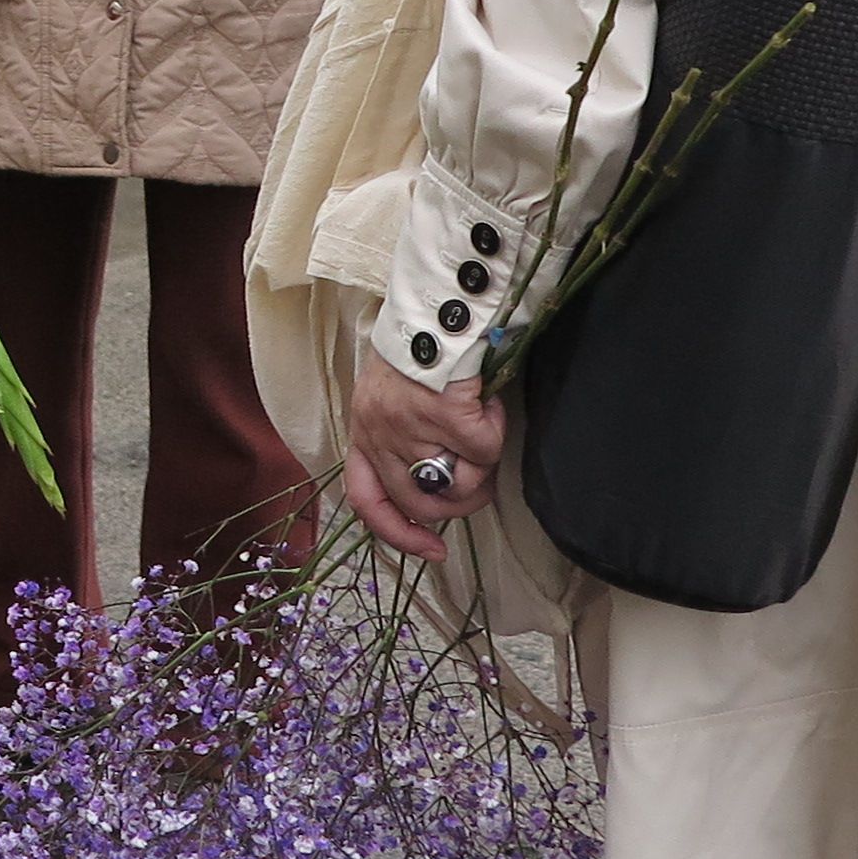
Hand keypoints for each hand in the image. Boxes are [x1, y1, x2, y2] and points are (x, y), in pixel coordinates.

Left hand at [340, 348, 507, 562]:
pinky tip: (486, 403)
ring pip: (461, 483)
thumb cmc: (421, 350)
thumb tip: (443, 486)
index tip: (434, 550)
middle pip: (421, 504)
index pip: (366, 500)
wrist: (435, 308)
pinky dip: (495, 430)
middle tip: (482, 474)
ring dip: (483, 463)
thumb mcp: (392, 398)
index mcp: (363, 431)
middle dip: (461, 502)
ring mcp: (407, 427)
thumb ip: (404, 441)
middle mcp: (377, 434)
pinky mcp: (442, 415)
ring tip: (481, 422)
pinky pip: (484, 450)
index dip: (397, 534)